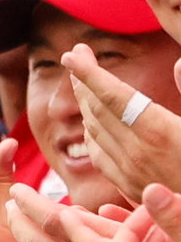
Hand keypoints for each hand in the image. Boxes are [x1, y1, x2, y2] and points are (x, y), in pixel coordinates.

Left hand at [64, 44, 180, 202]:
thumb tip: (179, 64)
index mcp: (159, 132)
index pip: (112, 95)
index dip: (90, 73)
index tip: (72, 55)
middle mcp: (137, 152)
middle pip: (97, 109)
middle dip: (83, 79)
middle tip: (75, 55)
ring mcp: (131, 171)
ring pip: (94, 130)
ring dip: (84, 102)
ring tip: (81, 82)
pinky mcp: (131, 187)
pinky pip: (99, 154)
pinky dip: (91, 131)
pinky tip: (93, 122)